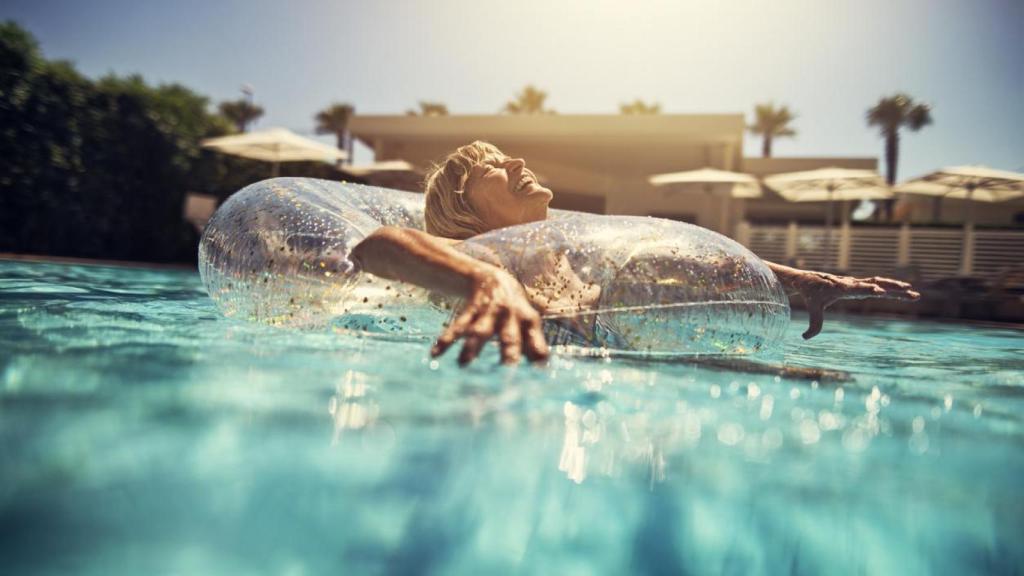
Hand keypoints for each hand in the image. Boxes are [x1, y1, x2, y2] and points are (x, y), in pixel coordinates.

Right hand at [431, 268, 549, 365]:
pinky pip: (458, 326)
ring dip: (472, 347)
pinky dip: (447, 340)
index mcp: (528, 320)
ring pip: (480, 331)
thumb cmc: (515, 311)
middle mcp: (511, 316)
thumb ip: (534, 345)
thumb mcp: (528, 323)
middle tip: (507, 370)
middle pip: (510, 337)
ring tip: (463, 364)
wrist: (493, 279)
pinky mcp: (471, 310)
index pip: (535, 341)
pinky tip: (435, 354)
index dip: (537, 355)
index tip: (537, 373)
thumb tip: (543, 366)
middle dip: (509, 353)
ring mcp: (490, 312)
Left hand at [788, 271, 919, 338]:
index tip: (880, 292)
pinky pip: (877, 283)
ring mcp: (856, 283)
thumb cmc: (811, 294)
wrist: (807, 280)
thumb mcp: (812, 309)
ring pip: (880, 283)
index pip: (858, 289)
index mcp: (842, 288)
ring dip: (897, 288)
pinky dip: (890, 286)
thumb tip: (805, 338)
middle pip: (876, 285)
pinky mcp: (858, 284)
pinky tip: (903, 290)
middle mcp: (852, 283)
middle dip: (894, 290)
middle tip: (911, 293)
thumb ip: (814, 325)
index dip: (868, 290)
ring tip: (914, 293)